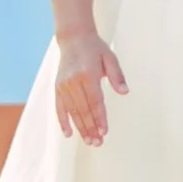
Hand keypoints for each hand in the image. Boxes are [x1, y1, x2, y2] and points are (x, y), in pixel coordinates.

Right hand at [53, 32, 127, 146]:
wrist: (73, 38)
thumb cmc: (96, 49)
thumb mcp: (110, 58)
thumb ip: (117, 75)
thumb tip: (125, 92)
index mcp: (88, 75)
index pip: (95, 101)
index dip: (100, 118)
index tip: (104, 131)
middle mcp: (74, 82)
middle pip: (84, 110)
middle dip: (91, 128)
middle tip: (98, 143)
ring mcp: (63, 86)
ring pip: (72, 112)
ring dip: (80, 128)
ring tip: (89, 141)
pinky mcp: (57, 88)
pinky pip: (60, 108)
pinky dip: (63, 121)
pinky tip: (69, 134)